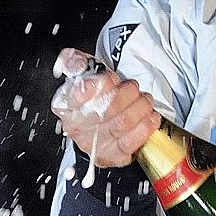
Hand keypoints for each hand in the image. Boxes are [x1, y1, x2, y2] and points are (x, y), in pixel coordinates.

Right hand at [50, 47, 161, 167]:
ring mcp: (91, 144)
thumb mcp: (85, 72)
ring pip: (119, 125)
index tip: (113, 79)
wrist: (103, 117)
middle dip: (125, 95)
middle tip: (134, 87)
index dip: (101, 85)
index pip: (79, 95)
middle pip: (103, 110)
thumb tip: (68, 59)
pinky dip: (144, 128)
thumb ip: (76, 62)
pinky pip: (128, 144)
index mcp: (64, 104)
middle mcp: (75, 127)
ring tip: (145, 100)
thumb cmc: (96, 94)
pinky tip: (150, 118)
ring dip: (139, 109)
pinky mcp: (109, 157)